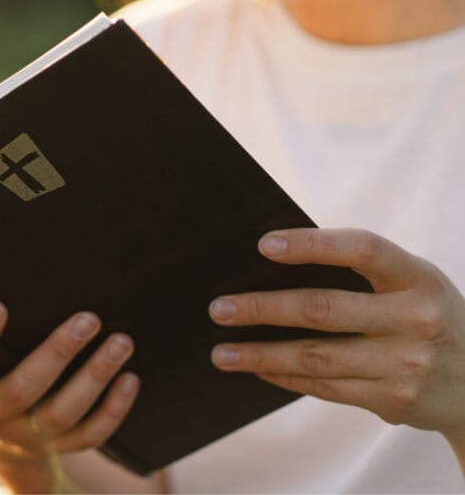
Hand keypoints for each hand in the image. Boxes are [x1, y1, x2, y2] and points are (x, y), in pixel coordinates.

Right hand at [0, 286, 138, 491]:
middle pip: (24, 391)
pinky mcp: (61, 444)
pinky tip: (131, 378)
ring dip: (95, 378)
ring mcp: (30, 433)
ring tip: (121, 341)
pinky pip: (90, 435)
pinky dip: (113, 410)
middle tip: (87, 317)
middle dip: (56, 355)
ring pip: (64, 414)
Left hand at [208, 227, 464, 445]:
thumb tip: (274, 261)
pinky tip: (256, 367)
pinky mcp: (393, 400)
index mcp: (418, 278)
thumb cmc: (427, 315)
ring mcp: (406, 365)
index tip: (264, 245)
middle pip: (323, 309)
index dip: (312, 245)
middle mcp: (416, 320)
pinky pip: (324, 387)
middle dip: (262, 308)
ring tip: (221, 351)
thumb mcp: (414, 283)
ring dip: (259, 353)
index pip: (362, 249)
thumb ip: (362, 271)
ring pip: (315, 357)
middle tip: (218, 308)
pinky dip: (283, 376)